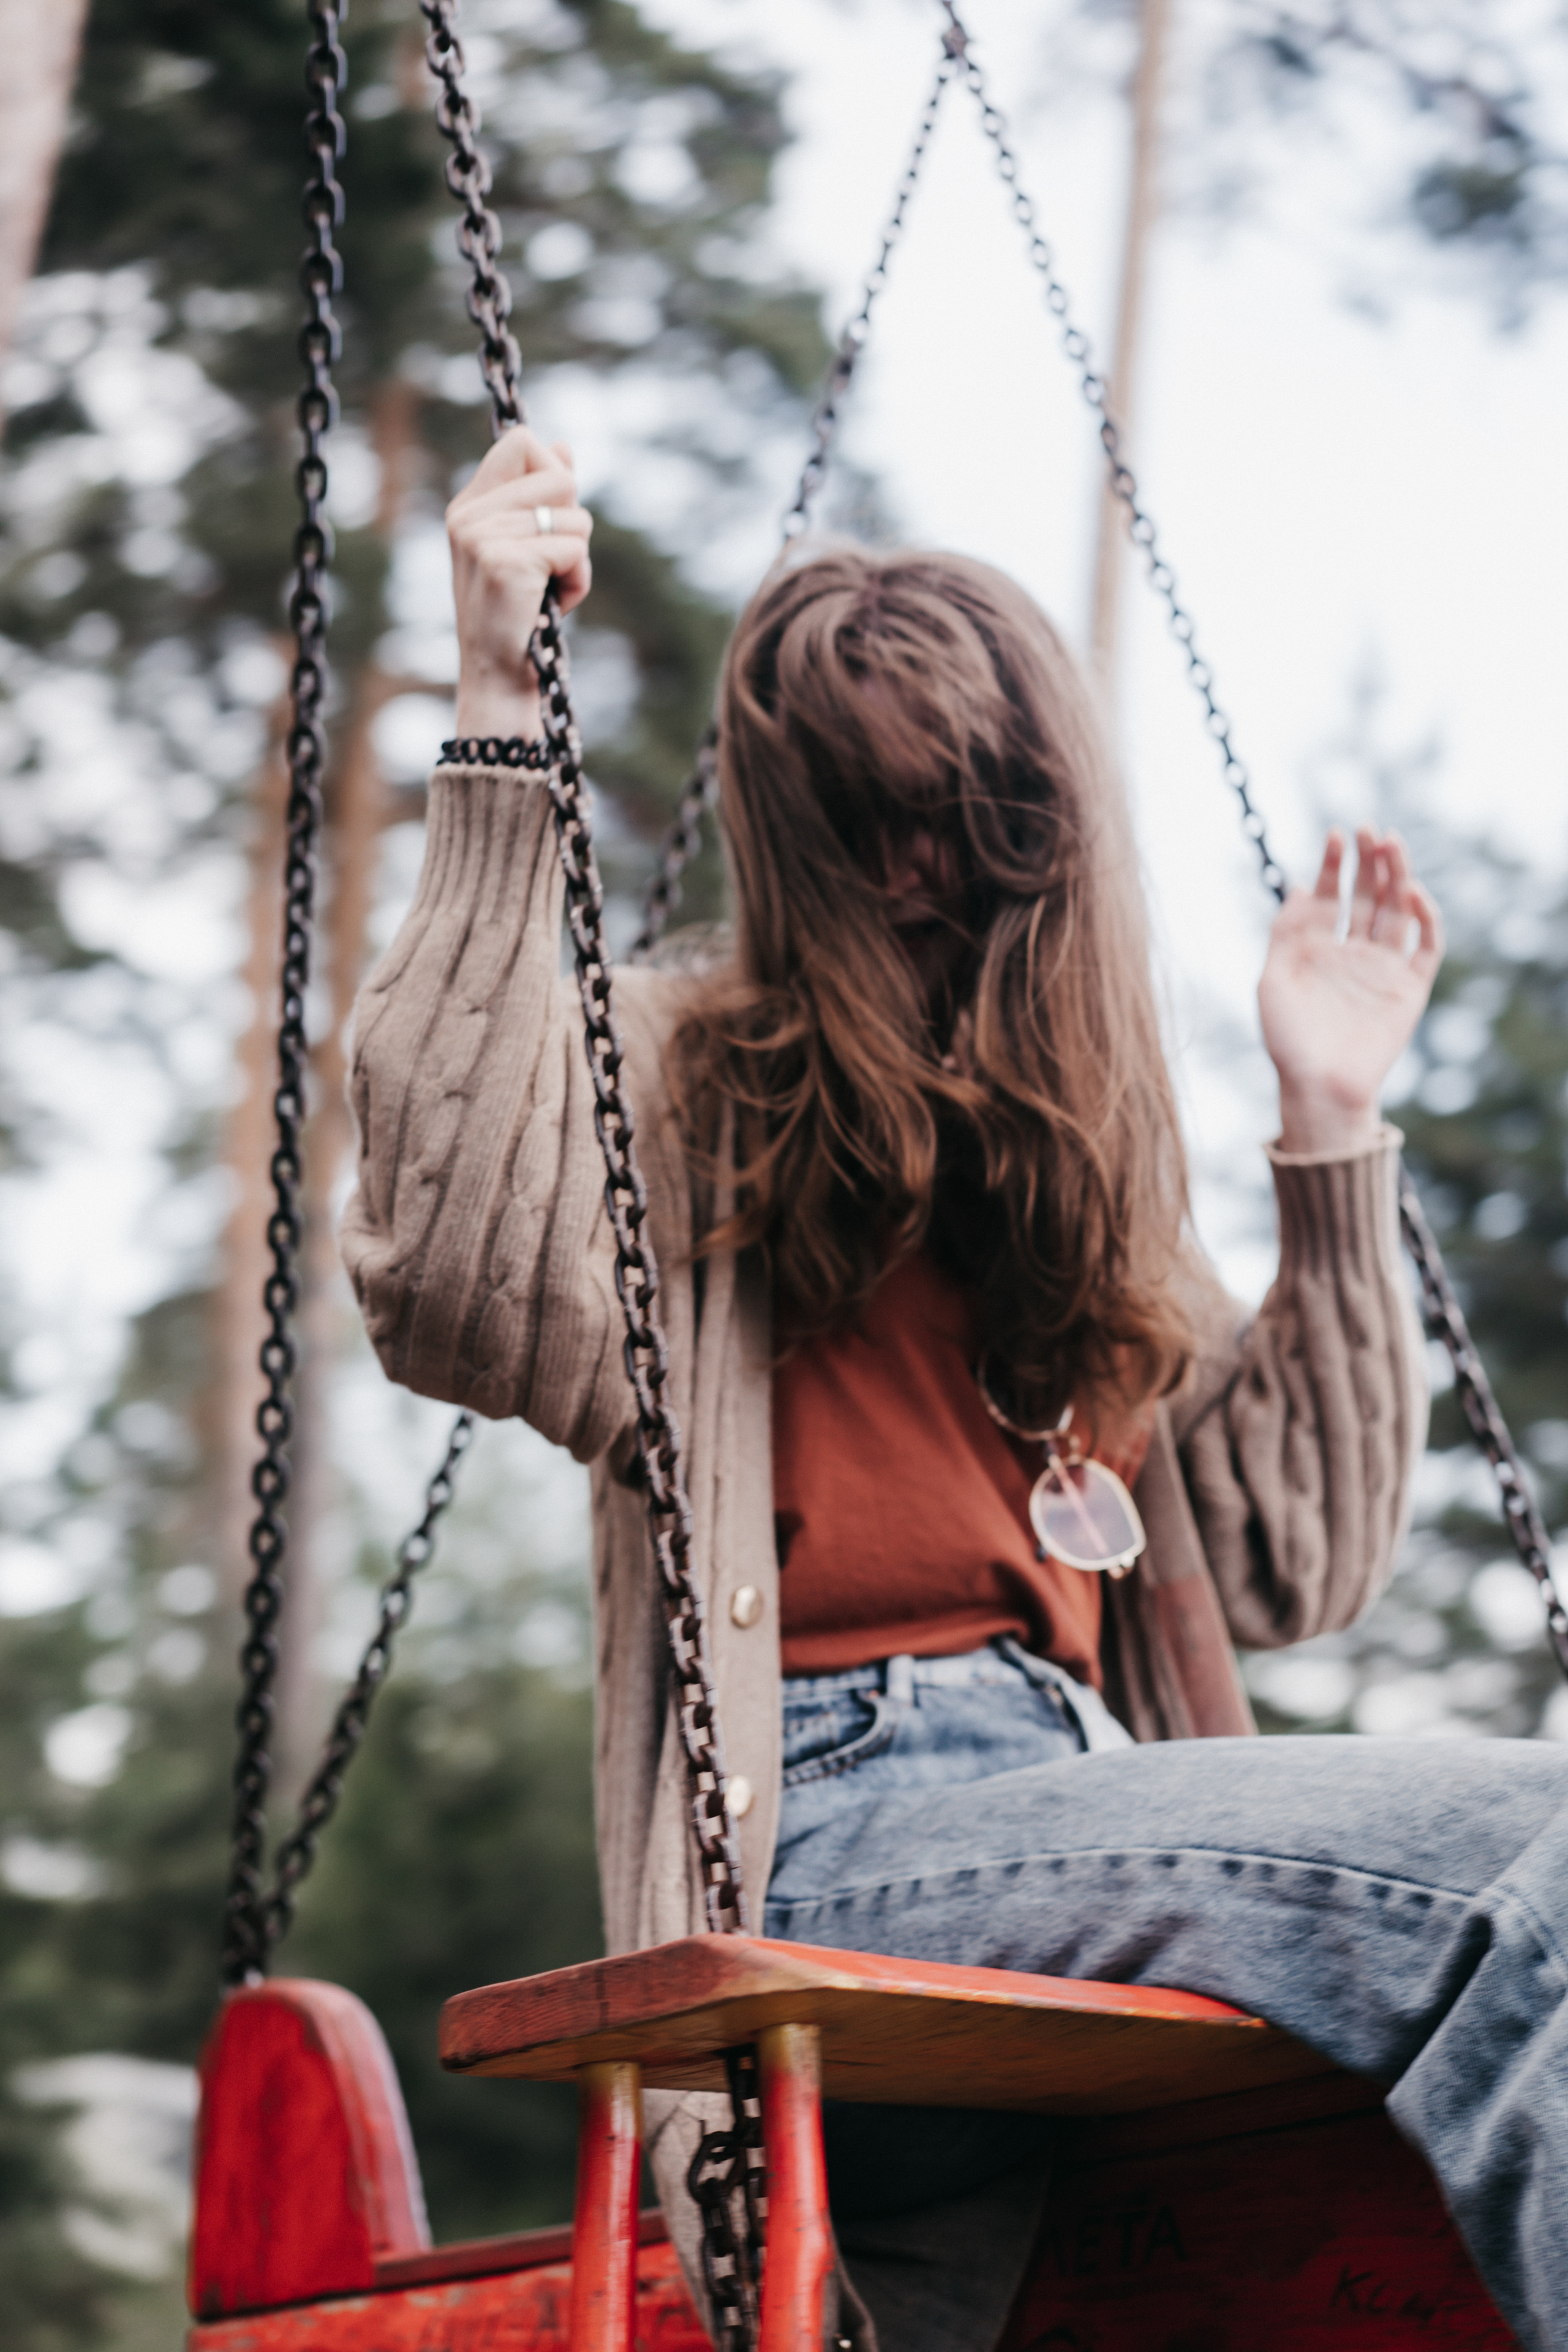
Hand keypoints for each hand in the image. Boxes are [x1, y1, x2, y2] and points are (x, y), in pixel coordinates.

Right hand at [446, 427, 592, 737]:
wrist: (499, 679)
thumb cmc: (518, 617)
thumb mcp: (528, 547)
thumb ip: (540, 496)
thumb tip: (561, 445)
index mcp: (469, 506)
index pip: (520, 442)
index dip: (553, 475)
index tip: (548, 521)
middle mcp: (468, 516)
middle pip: (557, 474)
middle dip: (572, 521)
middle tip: (550, 564)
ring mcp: (482, 537)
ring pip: (575, 516)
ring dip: (578, 558)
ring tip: (549, 590)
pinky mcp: (504, 562)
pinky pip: (575, 548)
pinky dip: (578, 581)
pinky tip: (554, 605)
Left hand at [1258, 826, 1442, 1154]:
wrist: (1319, 1086)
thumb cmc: (1288, 1040)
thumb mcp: (1273, 980)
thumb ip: (1285, 934)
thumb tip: (1298, 888)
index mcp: (1317, 949)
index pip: (1330, 895)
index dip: (1333, 864)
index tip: (1335, 833)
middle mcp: (1352, 953)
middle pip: (1367, 896)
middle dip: (1369, 861)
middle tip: (1369, 829)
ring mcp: (1382, 968)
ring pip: (1396, 911)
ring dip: (1397, 877)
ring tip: (1391, 844)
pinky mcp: (1409, 987)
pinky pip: (1425, 945)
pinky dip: (1424, 918)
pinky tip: (1411, 893)